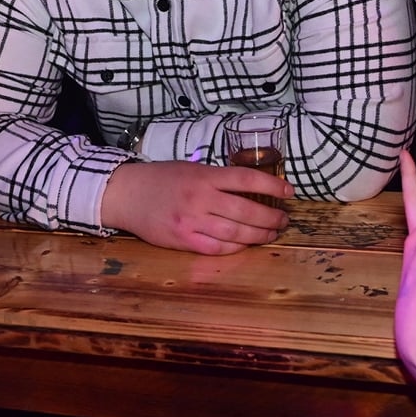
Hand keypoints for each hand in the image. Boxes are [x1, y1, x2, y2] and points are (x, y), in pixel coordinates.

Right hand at [101, 159, 289, 254]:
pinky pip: (217, 248)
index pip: (247, 179)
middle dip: (271, 218)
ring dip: (259, 236)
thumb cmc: (161, 178)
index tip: (289, 192)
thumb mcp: (191, 168)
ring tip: (271, 234)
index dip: (272, 187)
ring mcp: (191, 221)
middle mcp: (200, 198)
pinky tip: (245, 245)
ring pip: (235, 234)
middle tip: (283, 220)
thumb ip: (217, 179)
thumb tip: (251, 189)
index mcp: (204, 175)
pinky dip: (236, 248)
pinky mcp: (183, 240)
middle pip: (246, 211)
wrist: (126, 194)